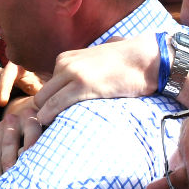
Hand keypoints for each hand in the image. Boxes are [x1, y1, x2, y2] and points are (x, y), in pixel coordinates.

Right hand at [0, 98, 41, 183]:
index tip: (29, 159)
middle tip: (9, 174)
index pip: (31, 130)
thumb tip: (38, 159)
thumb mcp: (48, 131)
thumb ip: (46, 141)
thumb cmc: (44, 130)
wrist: (27, 119)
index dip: (30, 144)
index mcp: (30, 117)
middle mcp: (13, 121)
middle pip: (8, 142)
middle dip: (8, 160)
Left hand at [33, 35, 156, 124]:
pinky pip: (56, 104)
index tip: (57, 116)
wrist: (147, 59)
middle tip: (53, 127)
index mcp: (65, 59)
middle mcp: (64, 64)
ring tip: (53, 129)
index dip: (50, 103)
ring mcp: (73, 73)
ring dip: (44, 117)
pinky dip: (49, 116)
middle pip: (41, 95)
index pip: (46, 87)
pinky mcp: (83, 85)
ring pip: (43, 101)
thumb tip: (74, 88)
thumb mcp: (94, 63)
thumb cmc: (126, 66)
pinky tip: (51, 124)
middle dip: (43, 111)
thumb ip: (80, 72)